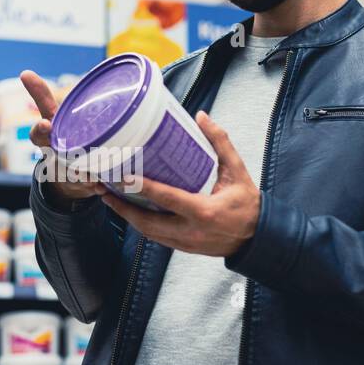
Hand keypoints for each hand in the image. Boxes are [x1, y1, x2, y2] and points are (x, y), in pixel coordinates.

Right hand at [21, 70, 105, 202]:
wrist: (66, 174)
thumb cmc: (60, 136)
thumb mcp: (51, 116)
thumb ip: (40, 96)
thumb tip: (25, 72)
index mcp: (47, 140)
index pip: (38, 135)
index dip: (41, 130)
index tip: (45, 125)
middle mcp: (56, 157)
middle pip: (59, 159)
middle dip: (66, 159)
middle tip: (75, 160)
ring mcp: (69, 173)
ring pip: (76, 175)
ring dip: (83, 175)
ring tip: (92, 176)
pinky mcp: (83, 186)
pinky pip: (92, 187)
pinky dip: (97, 187)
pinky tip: (104, 187)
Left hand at [98, 111, 260, 256]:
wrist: (258, 238)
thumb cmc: (248, 204)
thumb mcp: (237, 170)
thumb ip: (220, 143)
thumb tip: (201, 117)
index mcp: (205, 211)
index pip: (167, 198)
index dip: (143, 188)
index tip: (124, 177)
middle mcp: (191, 231)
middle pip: (147, 222)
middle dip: (123, 207)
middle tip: (105, 189)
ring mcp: (186, 243)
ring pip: (148, 232)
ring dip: (127, 216)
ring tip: (110, 198)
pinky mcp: (184, 248)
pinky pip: (156, 237)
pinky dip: (141, 224)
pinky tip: (130, 210)